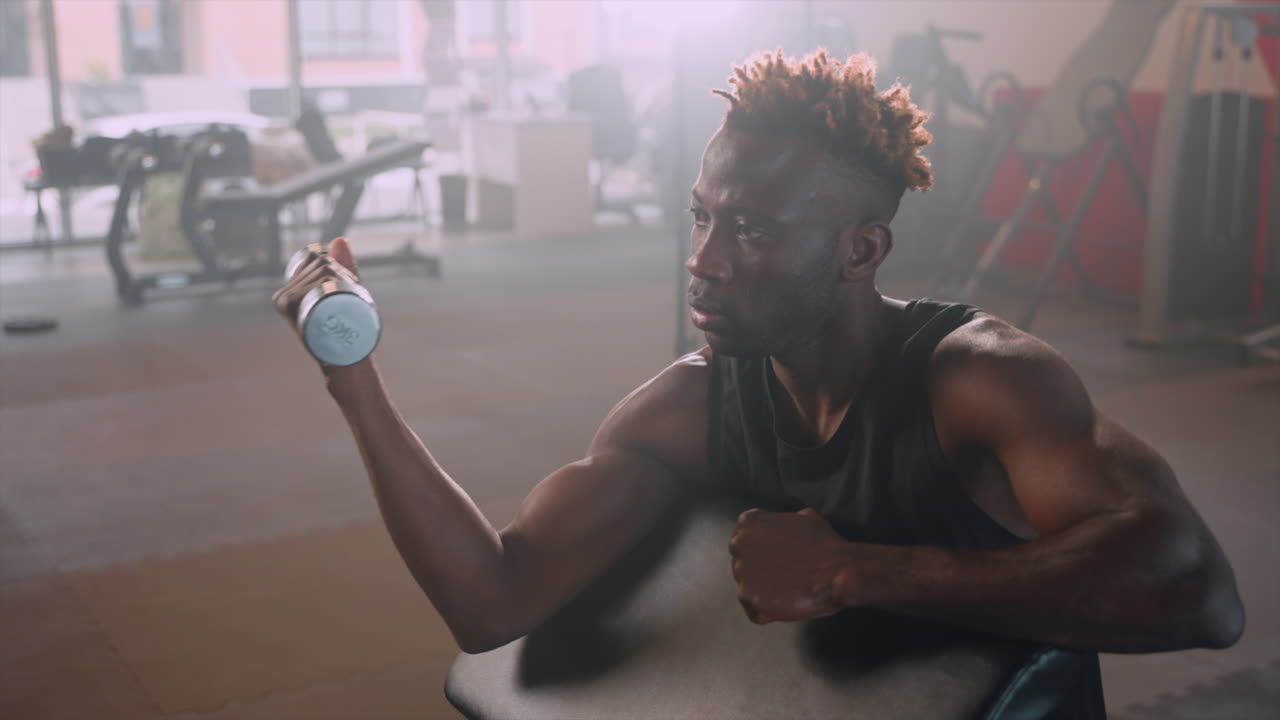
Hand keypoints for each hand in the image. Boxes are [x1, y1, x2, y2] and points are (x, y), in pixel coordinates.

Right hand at [272, 236, 361, 332]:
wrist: (345, 361)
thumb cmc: (345, 328)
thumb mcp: (345, 294)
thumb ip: (343, 266)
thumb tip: (338, 239)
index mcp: (290, 291)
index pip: (316, 258)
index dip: (336, 269)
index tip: (344, 290)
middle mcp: (283, 296)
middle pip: (321, 264)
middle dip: (342, 276)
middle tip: (345, 304)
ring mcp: (286, 302)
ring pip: (323, 272)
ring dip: (342, 283)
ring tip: (342, 308)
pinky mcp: (291, 308)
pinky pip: (317, 281)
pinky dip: (330, 284)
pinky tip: (330, 299)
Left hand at [728, 507, 854, 623]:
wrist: (838, 570)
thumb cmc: (825, 544)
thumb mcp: (804, 518)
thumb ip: (783, 523)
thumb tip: (786, 528)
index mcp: (749, 523)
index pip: (745, 541)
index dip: (763, 553)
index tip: (777, 561)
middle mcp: (739, 544)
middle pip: (743, 564)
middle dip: (760, 573)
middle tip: (784, 579)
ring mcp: (741, 571)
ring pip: (748, 588)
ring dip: (765, 593)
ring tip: (789, 592)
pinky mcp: (748, 596)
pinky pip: (754, 611)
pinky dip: (769, 613)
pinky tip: (787, 605)